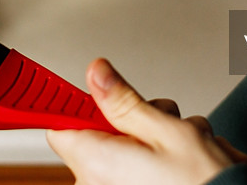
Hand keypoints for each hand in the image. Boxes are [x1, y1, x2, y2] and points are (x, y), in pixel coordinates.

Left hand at [46, 59, 246, 184]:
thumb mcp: (166, 130)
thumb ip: (124, 99)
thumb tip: (96, 73)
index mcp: (95, 162)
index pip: (60, 124)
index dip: (79, 103)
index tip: (94, 90)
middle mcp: (94, 183)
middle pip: (101, 130)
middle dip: (134, 117)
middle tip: (162, 121)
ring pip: (125, 145)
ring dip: (156, 136)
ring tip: (185, 143)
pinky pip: (136, 166)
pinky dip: (161, 158)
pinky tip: (186, 159)